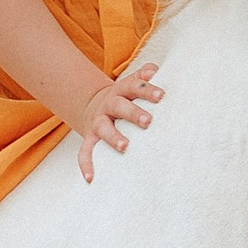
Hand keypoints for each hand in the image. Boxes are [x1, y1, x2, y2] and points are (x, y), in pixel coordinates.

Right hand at [71, 59, 162, 181]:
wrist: (95, 105)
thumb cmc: (124, 98)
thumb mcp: (132, 84)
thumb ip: (143, 76)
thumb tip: (154, 69)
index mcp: (122, 91)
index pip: (135, 87)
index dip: (147, 91)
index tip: (161, 96)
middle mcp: (109, 106)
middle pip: (120, 107)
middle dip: (133, 113)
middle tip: (148, 121)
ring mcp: (98, 122)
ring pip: (104, 128)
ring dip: (113, 137)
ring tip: (124, 147)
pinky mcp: (90, 138)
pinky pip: (85, 151)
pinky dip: (86, 164)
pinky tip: (90, 178)